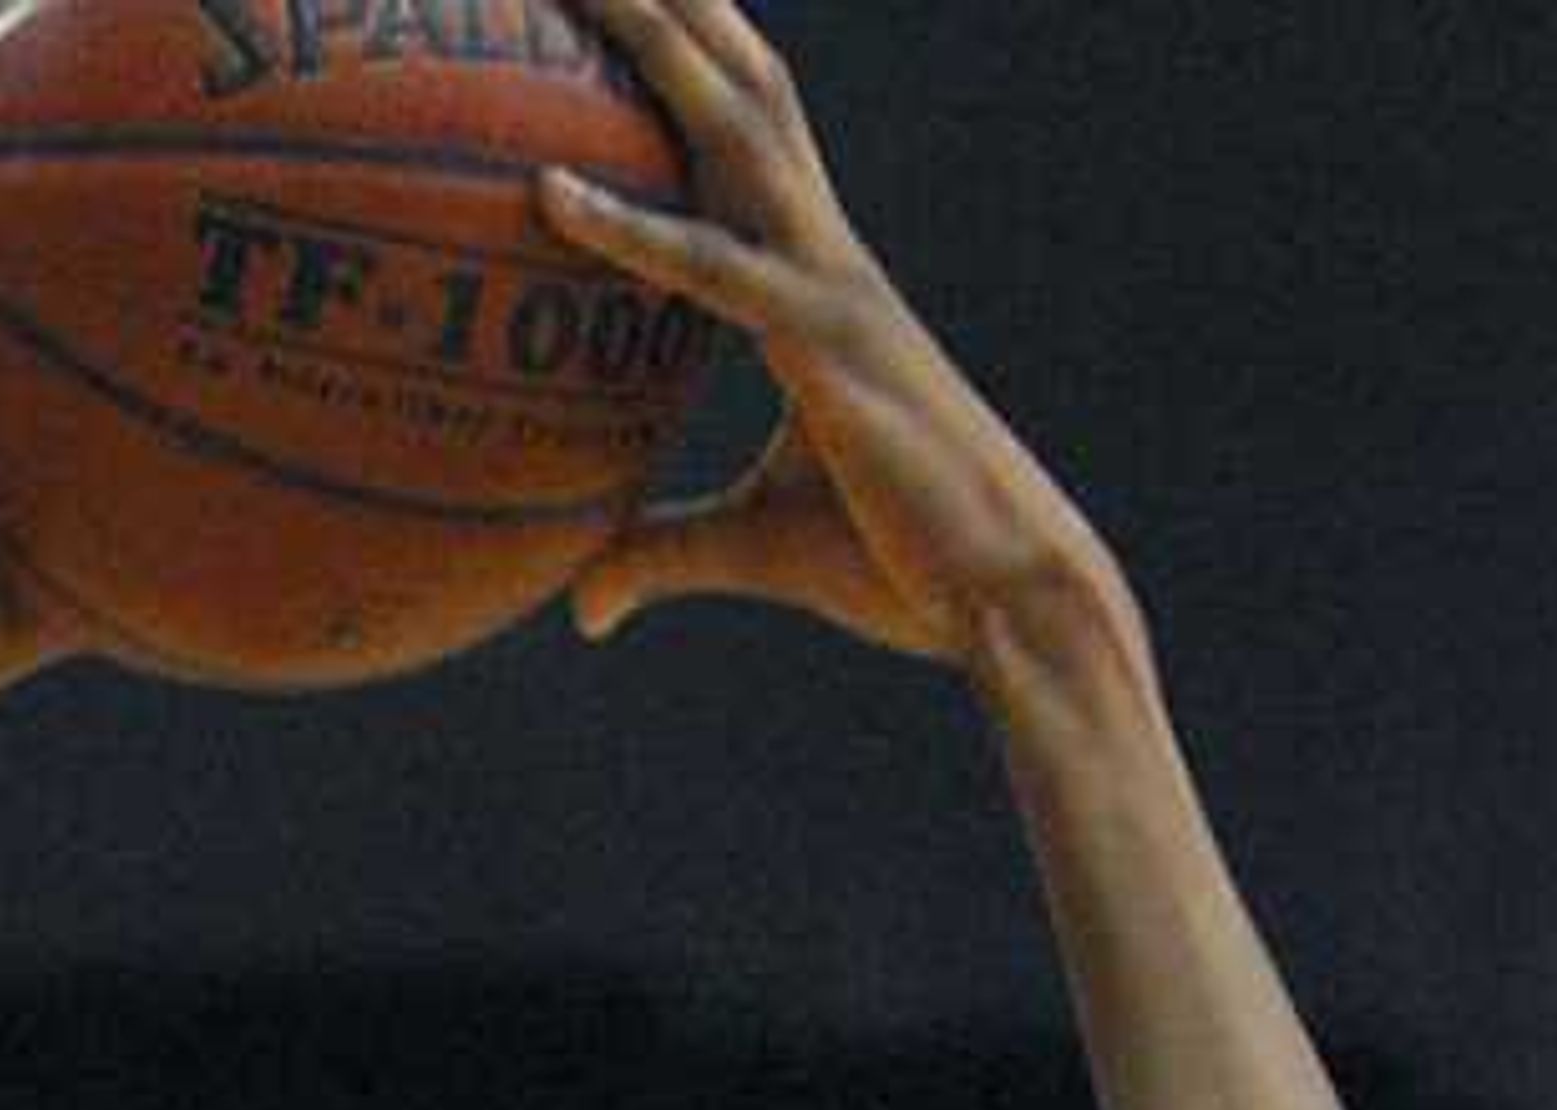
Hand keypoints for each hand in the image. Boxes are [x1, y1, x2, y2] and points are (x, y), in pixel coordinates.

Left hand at [538, 0, 1140, 696]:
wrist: (1010, 596)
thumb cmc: (898, 567)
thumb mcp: (755, 549)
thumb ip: (658, 555)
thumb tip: (583, 604)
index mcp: (813, 273)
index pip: (748, 126)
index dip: (693, 47)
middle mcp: (823, 250)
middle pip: (737, 81)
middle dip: (670, 0)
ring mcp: (830, 285)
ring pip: (730, 128)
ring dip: (653, 44)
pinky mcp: (827, 346)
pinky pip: (712, 272)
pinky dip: (628, 229)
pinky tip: (546, 191)